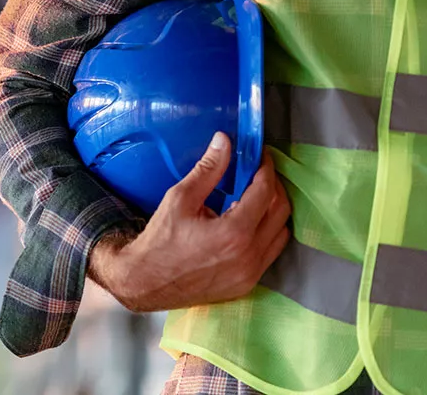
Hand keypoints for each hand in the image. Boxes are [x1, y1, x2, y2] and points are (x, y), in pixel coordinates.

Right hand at [90, 132, 290, 312]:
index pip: (265, 191)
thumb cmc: (159, 240)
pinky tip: (248, 223)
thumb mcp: (179, 199)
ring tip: (255, 197)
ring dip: (274, 211)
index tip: (260, 156)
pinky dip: (267, 233)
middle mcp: (249, 255)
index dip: (265, 168)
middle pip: (280, 211)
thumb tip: (224, 141)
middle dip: (274, 186)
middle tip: (259, 173)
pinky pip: (270, 253)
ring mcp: (251, 273)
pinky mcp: (247, 284)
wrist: (145, 282)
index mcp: (234, 232)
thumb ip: (207, 170)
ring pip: (281, 233)